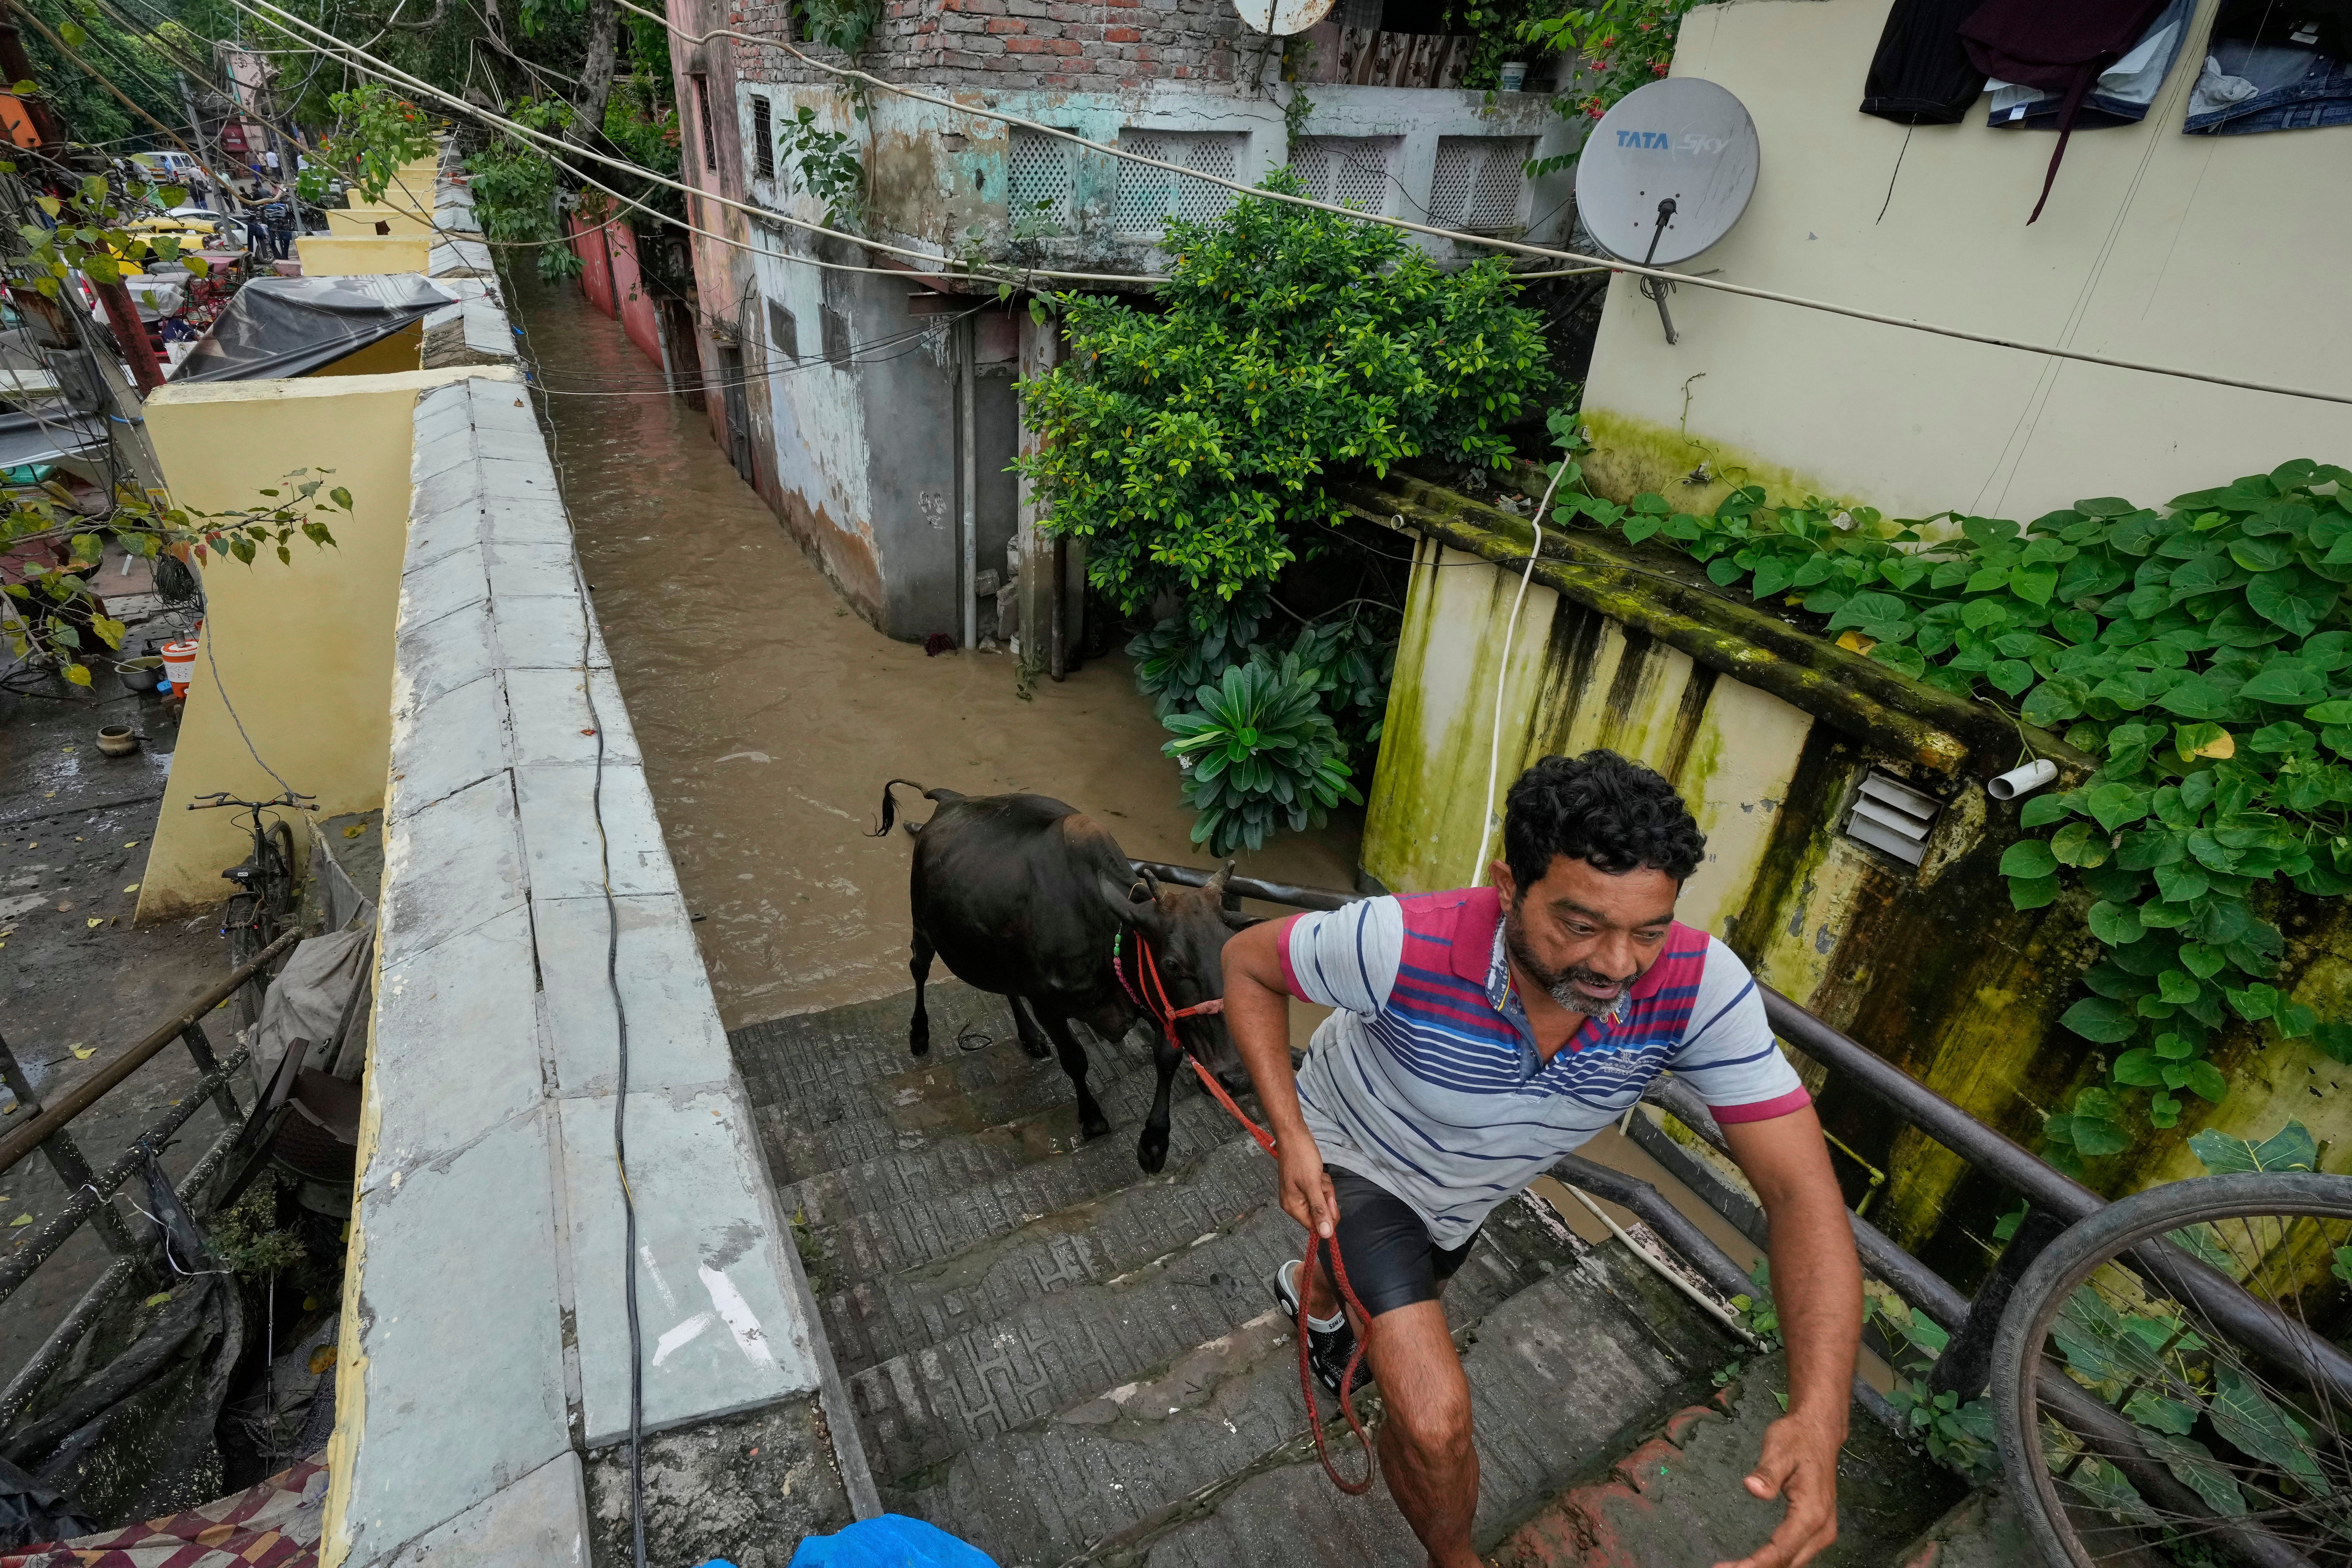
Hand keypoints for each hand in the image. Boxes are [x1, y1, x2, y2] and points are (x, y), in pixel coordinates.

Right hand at [1276, 1134, 1337, 1239]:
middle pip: (1320, 1212)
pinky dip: (1322, 1181)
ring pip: (1322, 1199)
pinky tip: (1318, 1171)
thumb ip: (1319, 1209)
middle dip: (1326, 1196)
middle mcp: (1294, 1203)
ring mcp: (1300, 1193)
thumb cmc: (1301, 1157)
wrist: (1294, 1133)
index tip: (1329, 1199)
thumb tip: (1325, 1236)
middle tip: (1321, 1182)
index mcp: (1293, 1207)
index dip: (1327, 1216)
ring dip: (1325, 1187)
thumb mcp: (1312, 1184)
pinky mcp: (1305, 1184)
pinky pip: (1319, 1190)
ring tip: (1318, 1174)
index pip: (1315, 1225)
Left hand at [1713, 1410, 1841, 1567]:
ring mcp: (1822, 1531)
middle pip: (1787, 1562)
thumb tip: (1752, 1488)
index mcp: (1812, 1513)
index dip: (1755, 1564)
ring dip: (1766, 1567)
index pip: (1781, 1549)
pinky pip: (1796, 1553)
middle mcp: (1822, 1529)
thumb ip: (1767, 1473)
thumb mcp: (1779, 1450)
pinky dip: (1775, 1561)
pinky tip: (1754, 1562)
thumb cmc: (1797, 1439)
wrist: (1819, 1432)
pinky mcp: (1817, 1529)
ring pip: (1793, 1562)